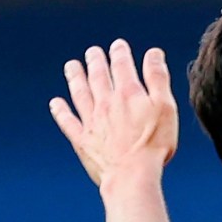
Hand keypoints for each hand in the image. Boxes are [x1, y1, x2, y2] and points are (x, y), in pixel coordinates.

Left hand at [50, 40, 177, 186]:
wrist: (133, 175)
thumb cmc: (154, 144)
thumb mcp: (165, 107)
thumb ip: (158, 78)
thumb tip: (153, 54)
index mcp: (128, 94)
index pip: (122, 66)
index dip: (120, 53)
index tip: (119, 45)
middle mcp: (106, 103)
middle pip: (98, 77)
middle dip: (96, 62)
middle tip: (93, 52)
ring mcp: (92, 122)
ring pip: (80, 94)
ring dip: (75, 78)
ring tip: (71, 67)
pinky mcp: (83, 141)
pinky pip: (68, 122)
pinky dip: (61, 111)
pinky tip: (56, 104)